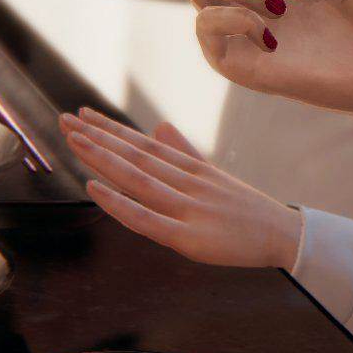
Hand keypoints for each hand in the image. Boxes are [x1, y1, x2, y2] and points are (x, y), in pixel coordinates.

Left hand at [56, 108, 301, 269]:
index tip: (83, 115)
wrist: (287, 234)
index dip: (112, 129)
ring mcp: (189, 208)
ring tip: (74, 141)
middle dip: (98, 138)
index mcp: (193, 168)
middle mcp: (188, 182)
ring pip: (138, 179)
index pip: (145, 143)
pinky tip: (94, 189)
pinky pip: (147, 218)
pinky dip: (119, 203)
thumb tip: (160, 127)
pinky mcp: (190, 237)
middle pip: (136, 156)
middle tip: (65, 120)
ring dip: (104, 159)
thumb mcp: (216, 176)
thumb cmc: (248, 210)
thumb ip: (185, 152)